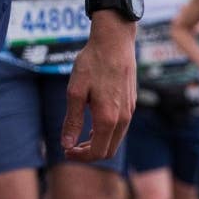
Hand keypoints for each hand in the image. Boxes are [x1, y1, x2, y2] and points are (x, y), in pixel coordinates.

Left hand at [63, 19, 136, 159]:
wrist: (114, 42)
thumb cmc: (92, 63)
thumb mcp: (75, 91)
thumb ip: (73, 120)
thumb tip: (67, 144)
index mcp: (108, 118)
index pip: (98, 153)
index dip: (81, 157)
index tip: (66, 151)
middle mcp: (123, 118)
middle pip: (109, 151)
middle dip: (89, 154)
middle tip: (71, 147)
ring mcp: (130, 111)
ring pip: (116, 139)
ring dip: (98, 143)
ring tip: (80, 136)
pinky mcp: (132, 102)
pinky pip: (121, 127)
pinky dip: (107, 133)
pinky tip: (93, 123)